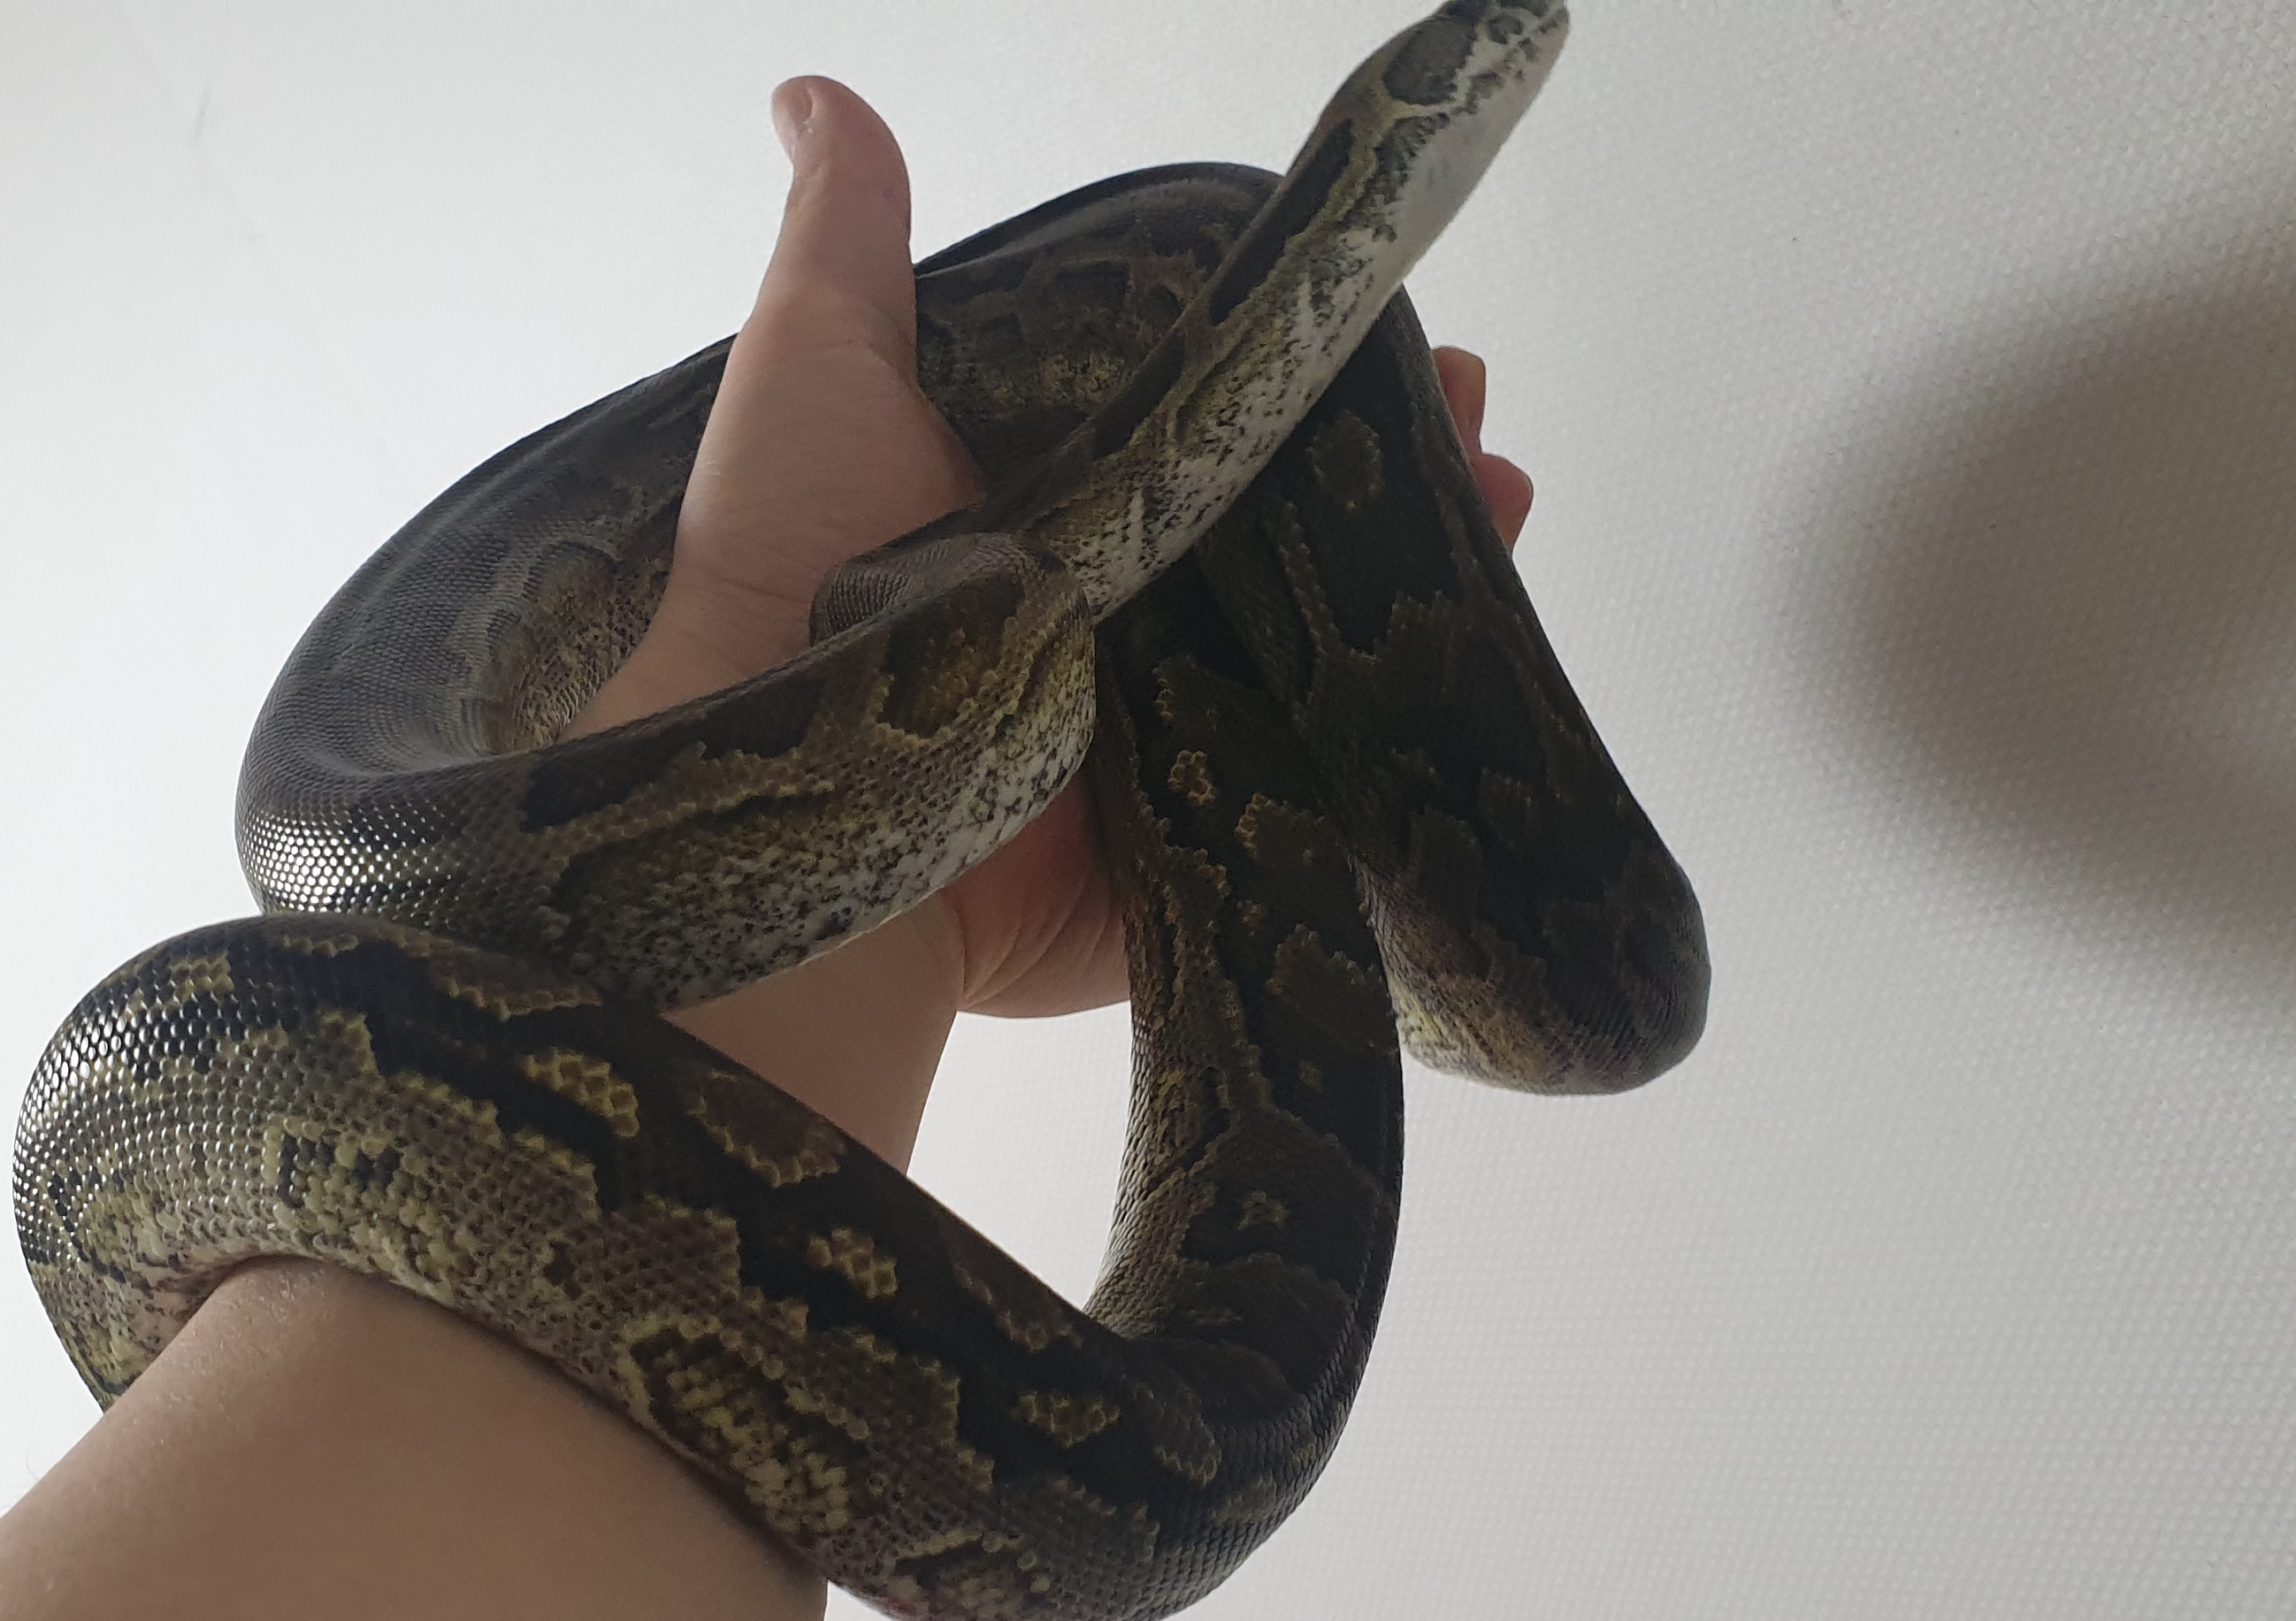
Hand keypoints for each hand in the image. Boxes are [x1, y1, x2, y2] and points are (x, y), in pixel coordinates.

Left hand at [570, 77, 1532, 1154]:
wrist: (797, 794)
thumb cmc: (793, 574)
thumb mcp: (817, 373)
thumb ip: (846, 250)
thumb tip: (816, 95)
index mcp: (1049, 523)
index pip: (1214, 432)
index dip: (1309, 379)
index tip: (1400, 329)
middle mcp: (1114, 629)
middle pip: (1288, 539)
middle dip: (1393, 472)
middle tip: (1473, 412)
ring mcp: (1162, 743)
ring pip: (1323, 656)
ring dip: (1422, 578)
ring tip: (1502, 497)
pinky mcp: (1193, 850)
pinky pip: (1326, 793)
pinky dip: (1404, 741)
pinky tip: (1475, 668)